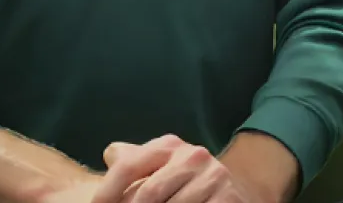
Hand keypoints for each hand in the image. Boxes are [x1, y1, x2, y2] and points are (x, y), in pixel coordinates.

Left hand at [101, 137, 264, 202]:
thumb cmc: (184, 179)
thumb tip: (109, 154)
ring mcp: (212, 177)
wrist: (235, 188)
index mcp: (168, 145)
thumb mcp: (160, 163)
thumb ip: (133, 158)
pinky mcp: (229, 198)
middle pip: (148, 193)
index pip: (128, 166)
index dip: (108, 191)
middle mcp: (191, 155)